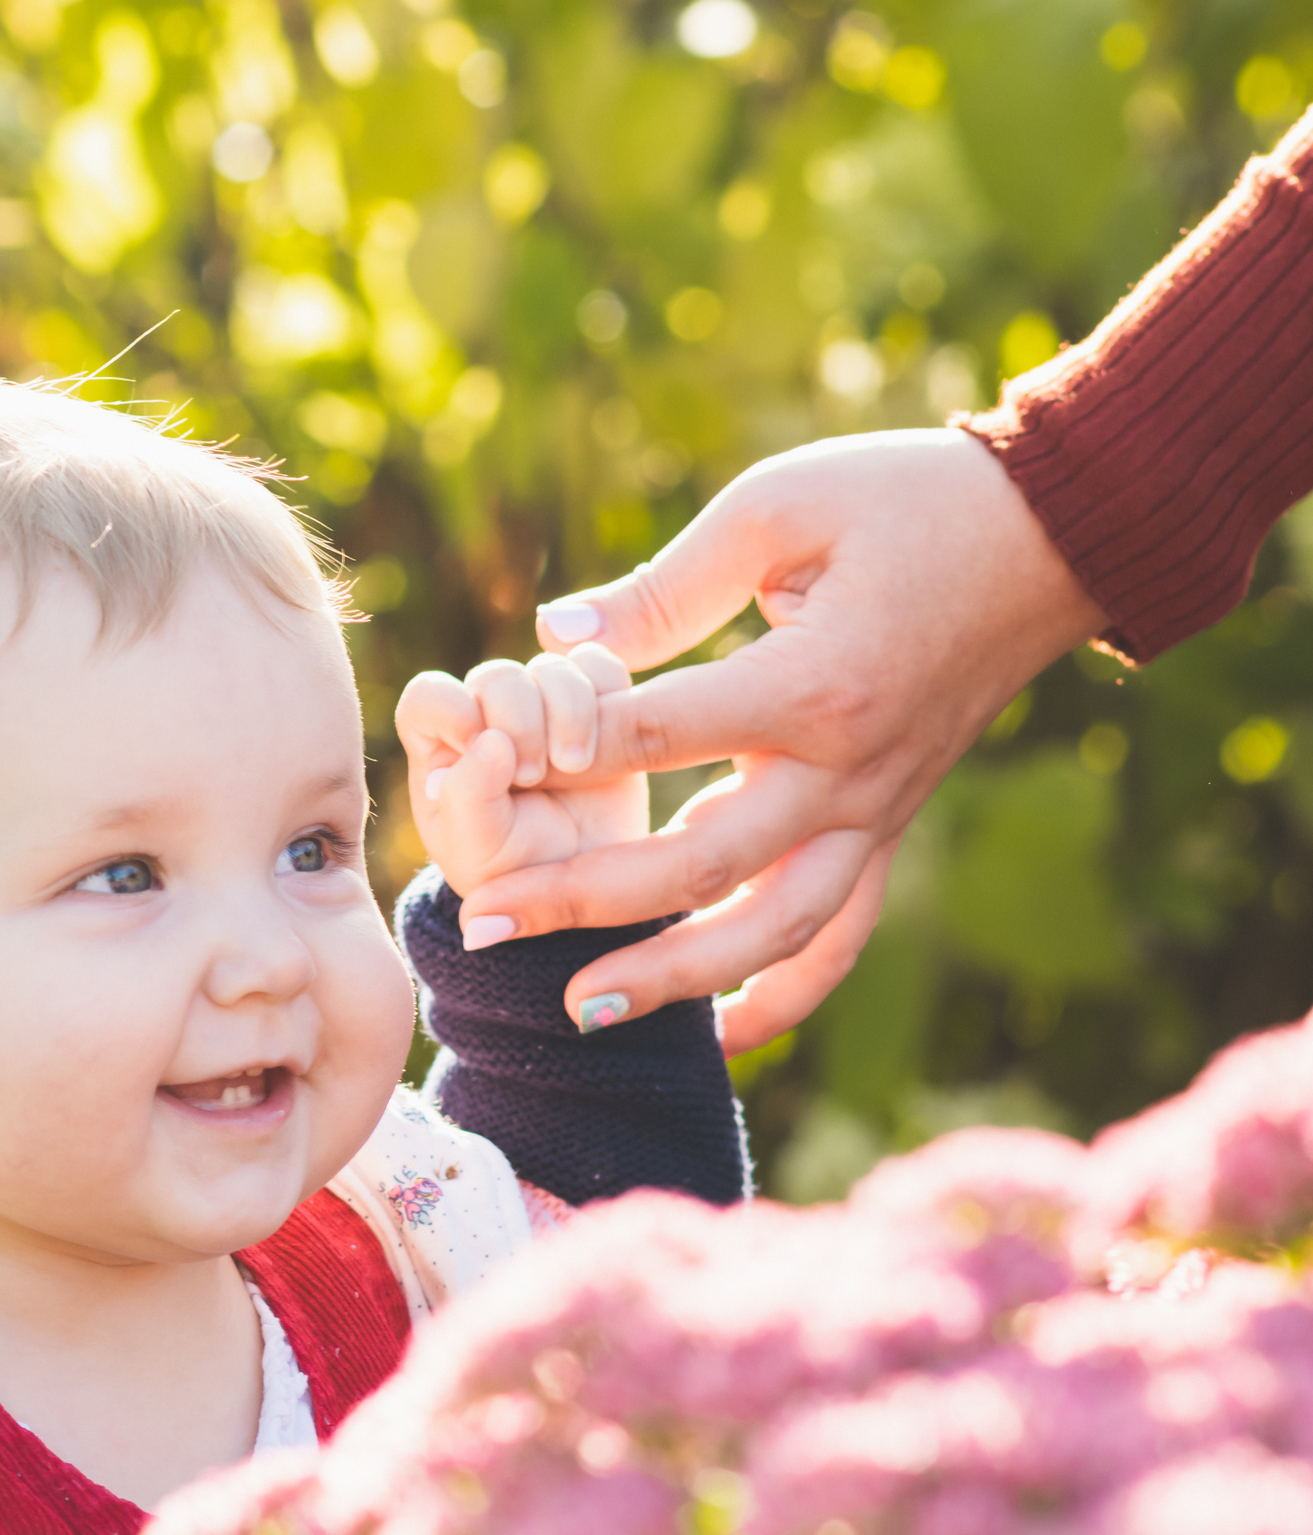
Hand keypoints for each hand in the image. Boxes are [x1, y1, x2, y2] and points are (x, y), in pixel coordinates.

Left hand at [396, 645, 647, 897]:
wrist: (582, 887)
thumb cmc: (513, 872)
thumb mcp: (477, 850)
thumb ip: (468, 797)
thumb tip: (490, 739)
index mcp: (441, 746)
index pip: (428, 696)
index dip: (449, 707)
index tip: (474, 743)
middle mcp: (490, 717)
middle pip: (497, 677)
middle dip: (518, 720)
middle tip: (530, 776)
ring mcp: (544, 706)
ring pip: (552, 669)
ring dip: (568, 710)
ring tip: (573, 766)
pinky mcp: (599, 703)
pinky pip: (602, 668)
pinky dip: (609, 693)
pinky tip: (608, 743)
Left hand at [451, 429, 1107, 1054]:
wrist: (1054, 534)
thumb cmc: (905, 499)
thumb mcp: (777, 509)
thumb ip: (664, 587)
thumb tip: (551, 634)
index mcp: (810, 685)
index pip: (653, 740)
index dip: (559, 756)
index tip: (483, 770)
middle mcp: (847, 771)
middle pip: (695, 865)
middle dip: (578, 902)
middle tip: (479, 925)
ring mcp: (875, 812)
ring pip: (770, 930)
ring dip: (673, 978)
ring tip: (576, 1007)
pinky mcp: (890, 828)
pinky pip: (839, 936)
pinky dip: (784, 995)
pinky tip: (719, 1035)